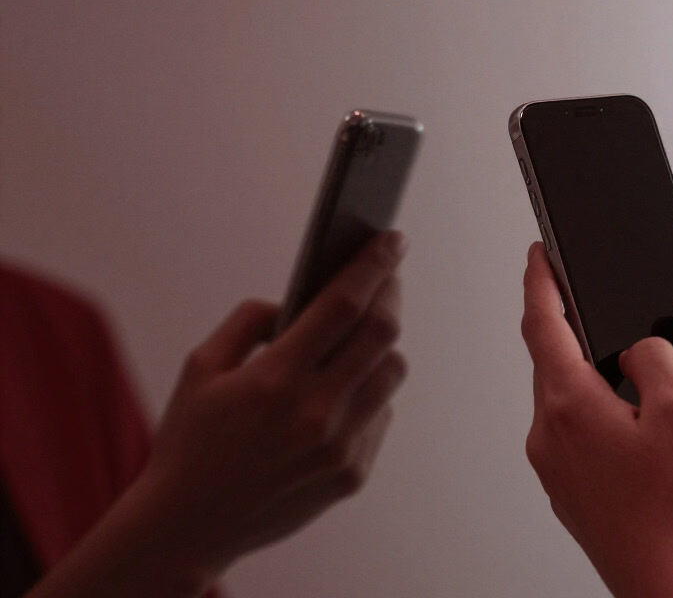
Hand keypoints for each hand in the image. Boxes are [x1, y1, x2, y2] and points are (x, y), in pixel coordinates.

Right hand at [137, 231, 409, 579]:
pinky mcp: (352, 474)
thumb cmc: (190, 439)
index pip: (344, 304)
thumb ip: (251, 320)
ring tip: (369, 325)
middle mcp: (316, 413)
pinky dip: (369, 390)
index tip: (393, 238)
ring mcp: (340, 447)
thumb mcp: (200, 367)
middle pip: (382, 334)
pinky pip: (380, 413)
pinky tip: (351, 380)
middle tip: (388, 273)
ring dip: (383, 343)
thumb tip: (299, 299)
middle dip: (390, 292)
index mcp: (275, 379)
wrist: (188, 526)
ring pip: (392, 373)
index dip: (374, 264)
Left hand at [520, 243, 672, 597]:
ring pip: (563, 399)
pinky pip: (574, 433)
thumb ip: (654, 358)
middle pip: (550, 360)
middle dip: (566, 324)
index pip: (542, 322)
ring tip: (624, 359)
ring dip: (585, 371)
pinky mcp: (570, 494)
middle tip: (584, 295)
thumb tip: (638, 346)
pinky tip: (630, 420)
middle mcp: (549, 437)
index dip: (541, 279)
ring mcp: (555, 469)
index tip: (539, 252)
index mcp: (570, 406)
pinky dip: (594, 411)